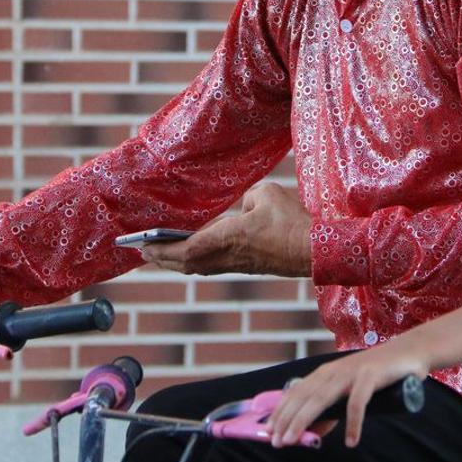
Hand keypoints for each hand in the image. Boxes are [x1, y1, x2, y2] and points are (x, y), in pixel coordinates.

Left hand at [141, 183, 311, 276]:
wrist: (318, 248)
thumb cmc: (292, 219)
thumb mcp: (266, 193)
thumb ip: (247, 198)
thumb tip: (243, 207)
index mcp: (227, 238)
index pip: (185, 249)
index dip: (162, 249)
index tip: (143, 247)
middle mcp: (228, 256)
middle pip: (187, 265)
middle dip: (164, 259)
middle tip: (145, 252)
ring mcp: (240, 265)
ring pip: (200, 268)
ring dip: (178, 263)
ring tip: (164, 255)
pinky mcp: (251, 267)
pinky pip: (214, 266)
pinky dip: (196, 261)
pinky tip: (195, 254)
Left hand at [267, 343, 430, 447]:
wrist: (408, 352)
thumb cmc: (377, 375)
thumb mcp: (348, 391)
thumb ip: (331, 411)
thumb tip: (311, 432)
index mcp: (325, 373)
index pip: (296, 393)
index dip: (280, 411)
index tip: (266, 430)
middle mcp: (333, 371)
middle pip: (303, 397)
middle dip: (286, 419)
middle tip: (275, 441)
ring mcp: (351, 372)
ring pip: (321, 398)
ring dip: (304, 420)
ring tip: (293, 441)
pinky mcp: (370, 376)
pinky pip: (357, 403)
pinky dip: (353, 423)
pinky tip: (351, 441)